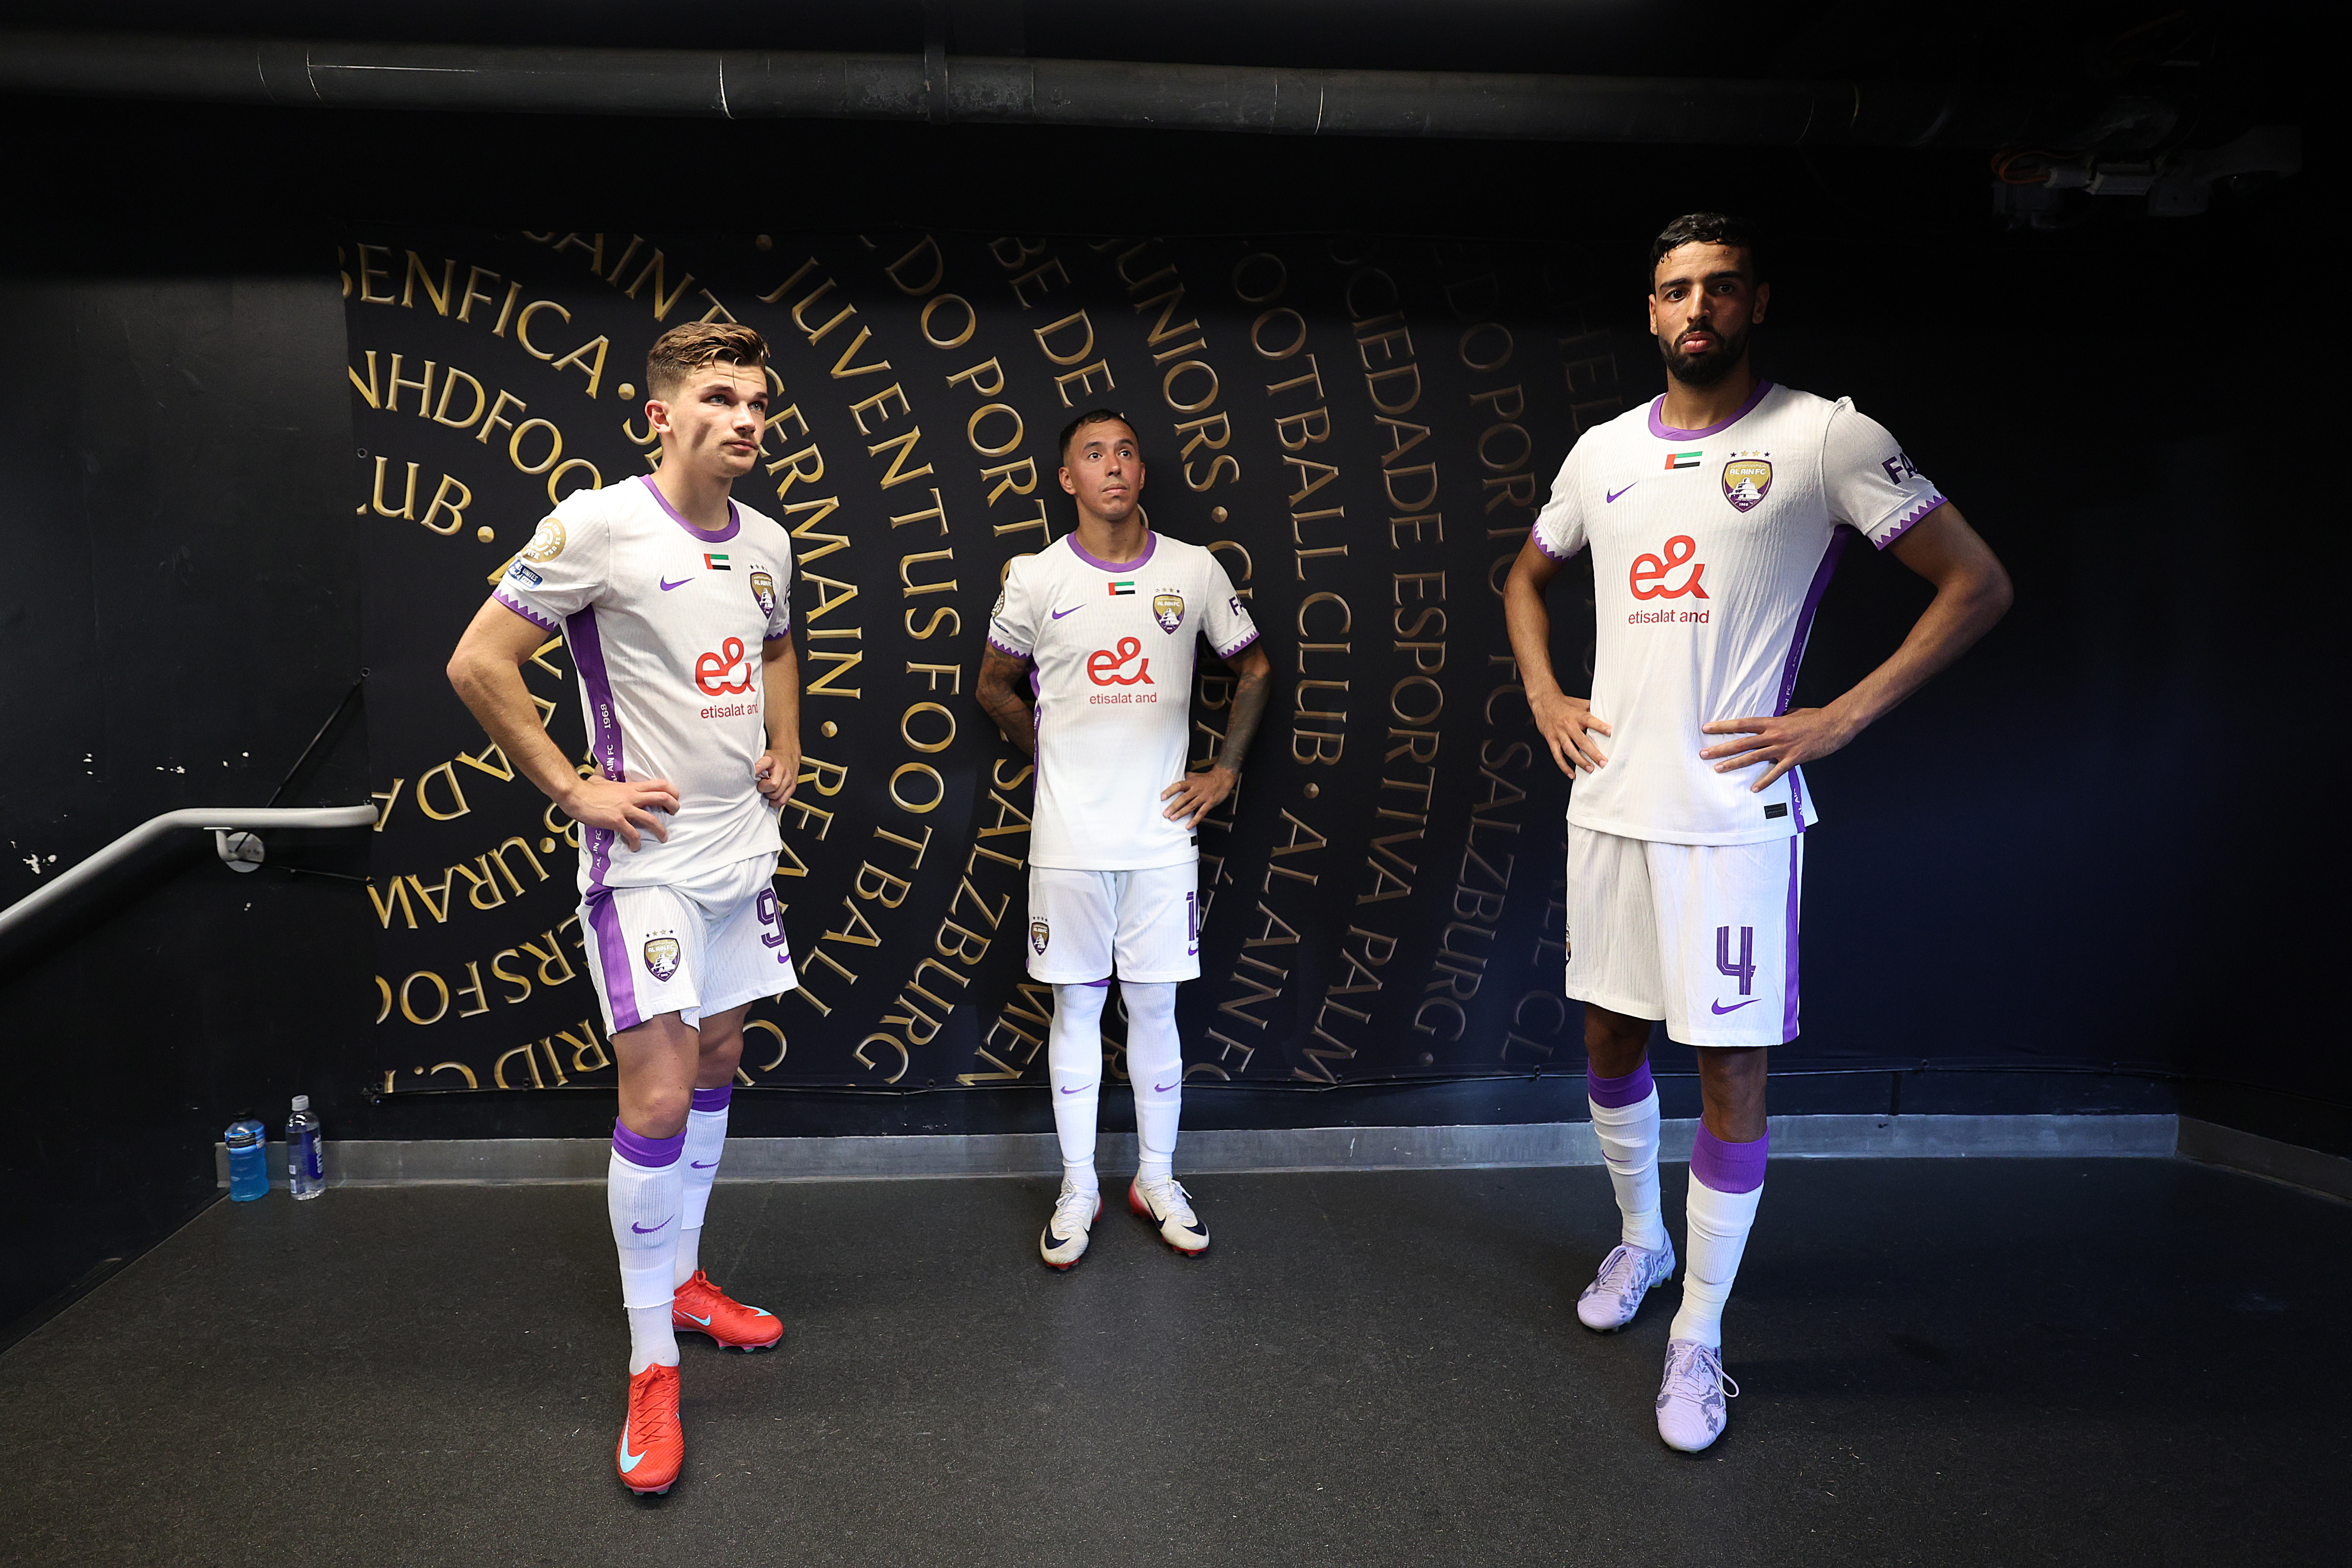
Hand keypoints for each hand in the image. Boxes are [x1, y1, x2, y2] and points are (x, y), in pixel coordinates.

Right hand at [562, 773, 677, 851]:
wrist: (575, 795)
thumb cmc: (587, 789)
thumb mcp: (604, 780)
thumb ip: (612, 779)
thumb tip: (607, 774)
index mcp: (631, 787)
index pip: (659, 784)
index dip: (672, 791)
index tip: (675, 798)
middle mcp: (631, 796)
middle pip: (662, 798)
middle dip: (673, 807)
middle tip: (675, 814)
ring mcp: (625, 809)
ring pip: (651, 819)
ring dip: (660, 830)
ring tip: (663, 837)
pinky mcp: (617, 821)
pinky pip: (632, 834)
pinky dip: (636, 843)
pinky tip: (635, 847)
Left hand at [756, 744, 800, 805]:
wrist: (788, 755)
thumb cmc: (774, 759)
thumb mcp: (762, 756)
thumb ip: (755, 765)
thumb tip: (746, 774)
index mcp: (772, 760)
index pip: (765, 763)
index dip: (758, 769)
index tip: (754, 773)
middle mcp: (783, 769)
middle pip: (773, 785)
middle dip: (763, 788)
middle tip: (761, 784)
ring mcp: (789, 779)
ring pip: (777, 795)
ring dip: (769, 795)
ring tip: (767, 789)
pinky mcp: (792, 787)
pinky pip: (783, 800)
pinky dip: (775, 802)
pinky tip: (771, 796)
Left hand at [1160, 764, 1236, 828]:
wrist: (1223, 778)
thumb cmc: (1208, 778)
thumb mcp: (1195, 775)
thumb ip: (1186, 778)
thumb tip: (1176, 777)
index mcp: (1191, 782)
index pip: (1178, 786)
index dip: (1170, 791)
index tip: (1162, 797)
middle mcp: (1196, 789)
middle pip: (1183, 798)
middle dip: (1173, 806)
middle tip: (1165, 813)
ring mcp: (1203, 797)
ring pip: (1191, 806)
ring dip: (1181, 813)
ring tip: (1173, 818)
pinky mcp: (1209, 803)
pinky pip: (1201, 813)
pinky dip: (1194, 820)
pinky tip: (1188, 826)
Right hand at [1529, 689, 1610, 775]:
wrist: (1544, 702)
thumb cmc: (1564, 703)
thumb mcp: (1580, 703)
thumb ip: (1592, 709)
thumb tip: (1608, 713)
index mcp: (1577, 716)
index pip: (1590, 720)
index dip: (1600, 726)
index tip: (1610, 732)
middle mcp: (1568, 725)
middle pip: (1582, 741)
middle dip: (1593, 753)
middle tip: (1603, 762)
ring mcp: (1559, 734)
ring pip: (1570, 750)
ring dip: (1580, 761)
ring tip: (1590, 769)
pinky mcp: (1551, 740)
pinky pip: (1557, 755)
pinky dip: (1564, 766)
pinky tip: (1571, 773)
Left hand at [1700, 706, 1861, 791]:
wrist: (1834, 724)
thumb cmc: (1815, 717)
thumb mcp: (1793, 714)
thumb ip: (1781, 717)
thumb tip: (1776, 718)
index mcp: (1771, 722)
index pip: (1742, 724)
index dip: (1723, 726)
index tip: (1707, 728)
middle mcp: (1773, 735)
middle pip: (1741, 742)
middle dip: (1721, 748)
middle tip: (1704, 754)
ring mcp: (1782, 747)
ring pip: (1752, 757)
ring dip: (1734, 764)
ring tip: (1718, 769)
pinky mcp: (1793, 759)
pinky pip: (1776, 772)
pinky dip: (1764, 781)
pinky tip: (1754, 789)